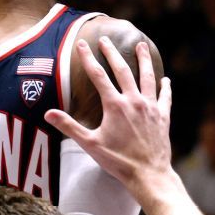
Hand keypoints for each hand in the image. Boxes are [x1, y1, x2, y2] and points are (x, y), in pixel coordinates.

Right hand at [45, 38, 172, 188]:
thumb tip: (48, 113)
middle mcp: (134, 101)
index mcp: (115, 105)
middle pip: (122, 70)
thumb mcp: (90, 144)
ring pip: (147, 77)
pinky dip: (165, 86)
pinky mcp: (162, 117)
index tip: (82, 44)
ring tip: (140, 45)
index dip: (88, 59)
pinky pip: (165, 97)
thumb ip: (69, 126)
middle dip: (112, 53)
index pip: (98, 76)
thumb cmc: (118, 161)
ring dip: (143, 60)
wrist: (149, 174)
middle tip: (105, 39)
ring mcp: (150, 107)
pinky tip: (165, 79)